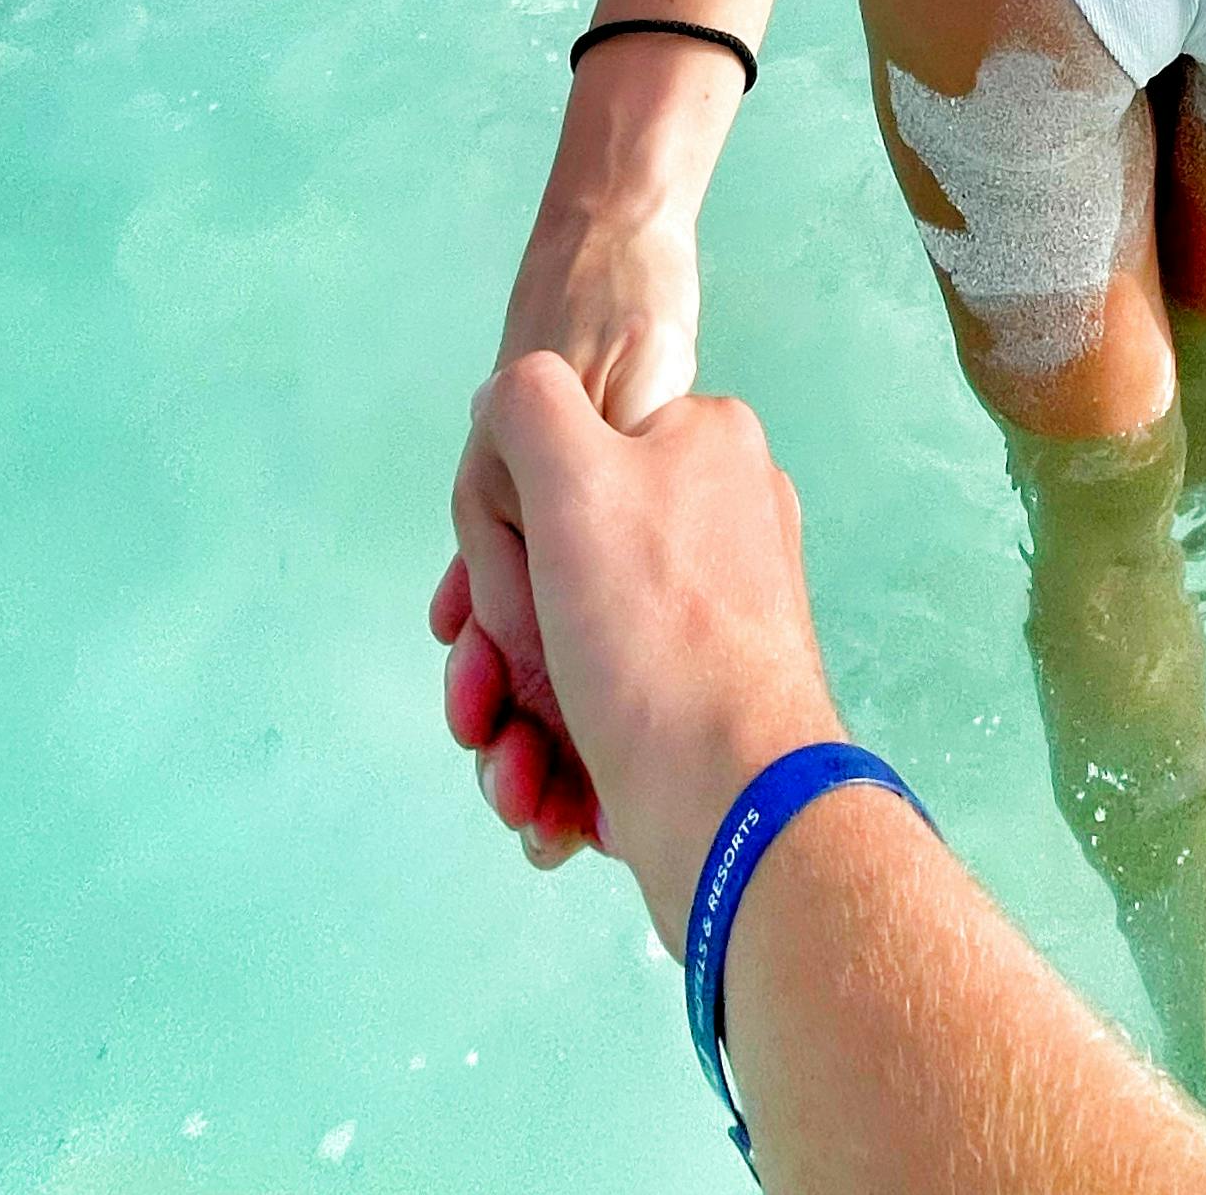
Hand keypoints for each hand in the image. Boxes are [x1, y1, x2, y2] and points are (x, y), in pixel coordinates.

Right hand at [434, 156, 705, 863]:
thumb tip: (509, 396)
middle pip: (561, 575)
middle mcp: (722, 526)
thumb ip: (529, 405)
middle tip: (474, 713)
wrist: (736, 807)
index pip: (568, 467)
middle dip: (497, 658)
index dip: (500, 547)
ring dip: (516, 725)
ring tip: (512, 781)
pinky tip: (544, 810)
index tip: (470, 616)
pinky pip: (609, 718)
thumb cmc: (653, 631)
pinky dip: (561, 766)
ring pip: (574, 657)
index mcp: (706, 448)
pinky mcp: (706, 709)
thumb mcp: (574, 477)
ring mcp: (718, 623)